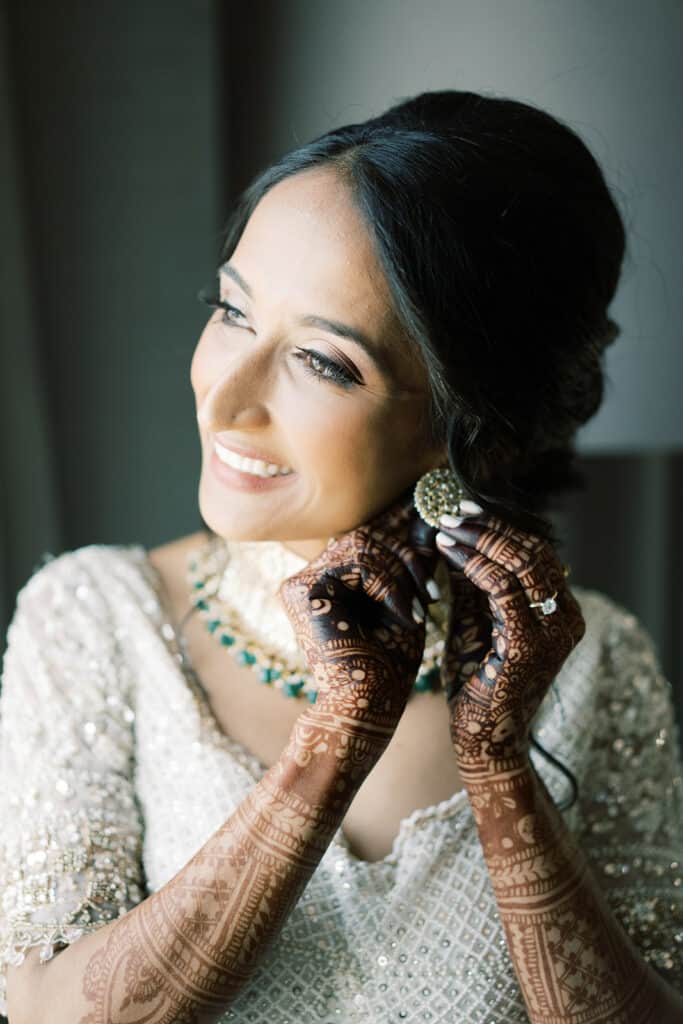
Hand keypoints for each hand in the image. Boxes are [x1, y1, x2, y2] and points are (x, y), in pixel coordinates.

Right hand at [278, 488, 438, 735]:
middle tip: (435, 585)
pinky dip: (391, 587)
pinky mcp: (301, 591)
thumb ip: (410, 564)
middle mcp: (309, 576)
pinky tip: (407, 616)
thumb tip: (431, 515)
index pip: (368, 536)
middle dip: (409, 554)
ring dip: (404, 573)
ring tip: (423, 604)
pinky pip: (359, 564)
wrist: (366, 712)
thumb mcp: (406, 603)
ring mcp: (300, 582)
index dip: (404, 530)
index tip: (441, 524)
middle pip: (366, 534)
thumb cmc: (389, 667)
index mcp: (329, 578)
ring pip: (365, 544)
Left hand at [434, 512, 585, 776]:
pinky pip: (503, 587)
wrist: (483, 740)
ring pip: (521, 562)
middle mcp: (566, 618)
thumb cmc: (477, 682)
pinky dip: (474, 562)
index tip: (465, 511)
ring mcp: (553, 631)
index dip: (501, 527)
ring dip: (480, 538)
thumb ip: (472, 581)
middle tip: (452, 511)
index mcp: (561, 611)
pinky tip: (448, 550)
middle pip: (533, 551)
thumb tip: (455, 533)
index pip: (537, 553)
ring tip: (446, 526)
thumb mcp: (475, 620)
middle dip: (490, 527)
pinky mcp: (530, 644)